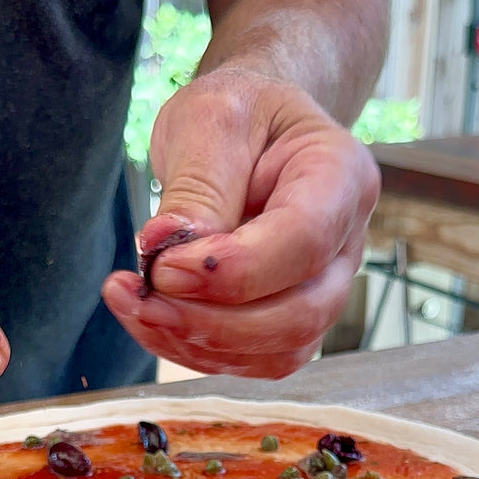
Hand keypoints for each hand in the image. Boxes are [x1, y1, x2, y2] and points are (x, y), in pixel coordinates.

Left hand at [102, 68, 379, 377]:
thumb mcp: (211, 120)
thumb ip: (198, 187)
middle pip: (299, 315)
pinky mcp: (290, 323)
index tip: (163, 267)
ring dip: (196, 342)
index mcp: (342, 178)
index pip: (304, 243)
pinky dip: (193, 350)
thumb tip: (166, 252)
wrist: (251, 131)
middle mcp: (346, 245)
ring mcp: (324, 292)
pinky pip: (250, 361)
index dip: (234, 271)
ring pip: (277, 351)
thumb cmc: (238, 117)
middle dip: (211, 322)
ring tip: (132, 303)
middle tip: (140, 295)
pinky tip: (148, 316)